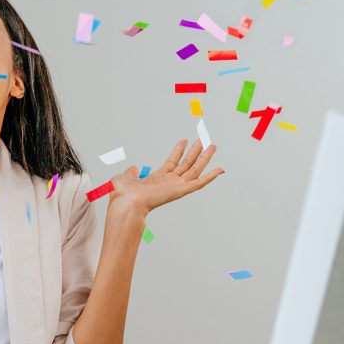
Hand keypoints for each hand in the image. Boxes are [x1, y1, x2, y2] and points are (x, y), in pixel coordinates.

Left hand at [107, 140, 223, 218]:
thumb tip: (134, 168)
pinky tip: (220, 169)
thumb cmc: (124, 195)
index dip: (178, 151)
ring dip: (205, 158)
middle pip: (186, 164)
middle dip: (195, 152)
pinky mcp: (181, 190)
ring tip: (212, 146)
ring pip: (195, 170)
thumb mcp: (125, 177)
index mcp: (157, 179)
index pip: (172, 162)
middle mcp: (169, 183)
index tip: (184, 140)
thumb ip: (131, 172)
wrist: (127, 203)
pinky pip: (199, 183)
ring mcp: (176, 186)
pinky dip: (211, 176)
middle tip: (204, 141)